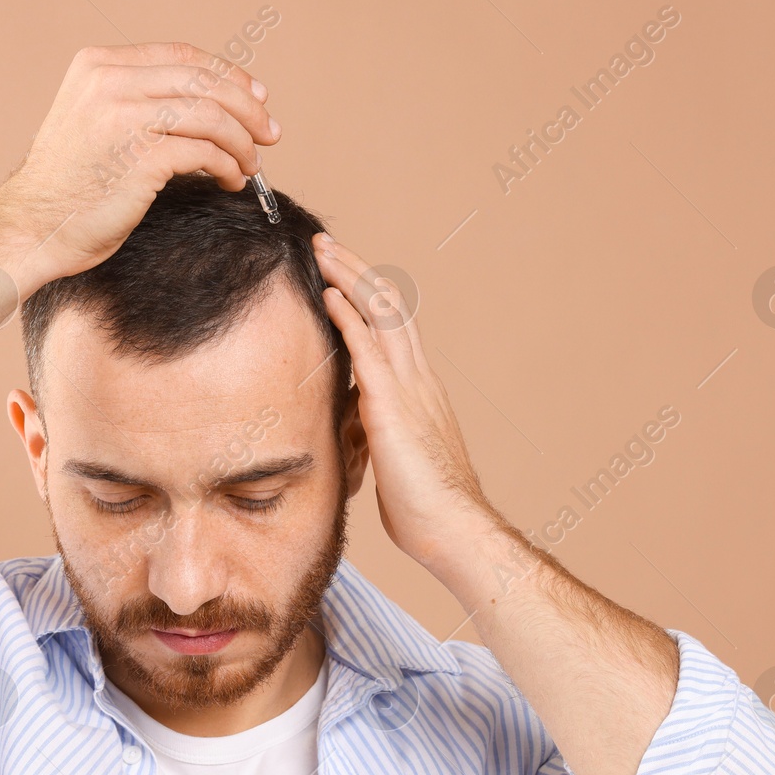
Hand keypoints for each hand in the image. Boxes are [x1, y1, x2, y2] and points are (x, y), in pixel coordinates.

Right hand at [0, 42, 280, 289]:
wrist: (31, 227)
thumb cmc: (68, 188)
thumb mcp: (95, 123)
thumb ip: (137, 103)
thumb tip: (210, 105)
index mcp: (98, 66)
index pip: (182, 56)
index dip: (227, 75)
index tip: (256, 98)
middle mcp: (109, 82)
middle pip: (204, 80)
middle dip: (247, 107)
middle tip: (269, 133)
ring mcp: (124, 117)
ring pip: (211, 114)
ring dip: (242, 140)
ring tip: (250, 165)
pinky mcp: (140, 157)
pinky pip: (205, 151)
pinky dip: (228, 165)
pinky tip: (230, 180)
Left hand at [313, 234, 500, 569]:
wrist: (452, 529)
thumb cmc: (426, 509)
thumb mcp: (394, 459)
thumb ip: (376, 435)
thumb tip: (355, 430)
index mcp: (420, 391)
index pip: (394, 330)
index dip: (367, 298)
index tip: (341, 276)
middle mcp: (418, 379)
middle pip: (389, 307)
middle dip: (356, 271)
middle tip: (326, 245)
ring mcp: (408, 388)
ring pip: (380, 314)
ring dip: (349, 277)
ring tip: (322, 250)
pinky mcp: (391, 405)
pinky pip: (368, 348)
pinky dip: (347, 315)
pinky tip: (327, 293)